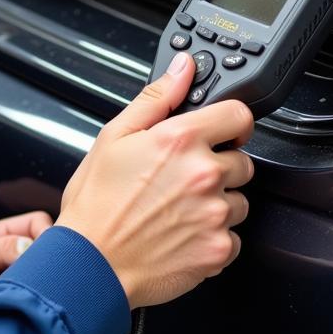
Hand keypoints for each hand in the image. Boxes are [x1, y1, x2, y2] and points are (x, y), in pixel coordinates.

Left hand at [0, 210, 52, 333]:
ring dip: (45, 285)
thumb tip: (29, 247)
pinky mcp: (20, 303)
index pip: (39, 223)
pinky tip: (31, 311)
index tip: (45, 257)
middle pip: (50, 248)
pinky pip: (40, 298)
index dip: (47, 236)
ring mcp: (19, 278)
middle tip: (43, 281)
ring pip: (48, 274)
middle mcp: (14, 254)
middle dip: (52, 262)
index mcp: (2, 234)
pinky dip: (40, 303)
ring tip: (33, 298)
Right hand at [56, 51, 254, 308]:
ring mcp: (215, 214)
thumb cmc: (96, 204)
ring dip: (217, 204)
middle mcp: (204, 174)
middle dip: (218, 167)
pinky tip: (182, 234)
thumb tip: (183, 68)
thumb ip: (156, 98)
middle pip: (242, 161)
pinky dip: (213, 238)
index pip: (239, 116)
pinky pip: (233, 238)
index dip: (229, 123)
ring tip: (177, 210)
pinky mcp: (218, 249)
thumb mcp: (114, 137)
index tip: (220, 134)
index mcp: (180, 140)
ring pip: (239, 201)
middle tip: (180, 180)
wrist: (90, 264)